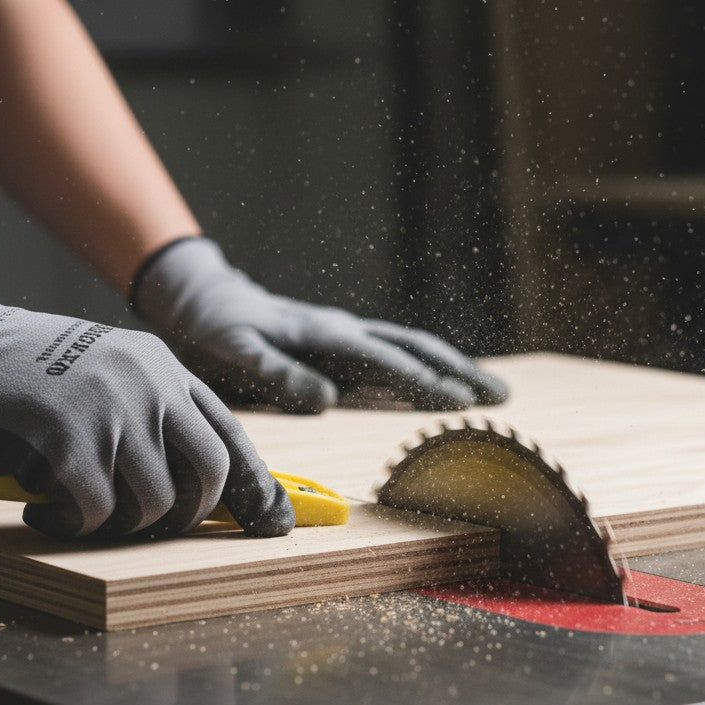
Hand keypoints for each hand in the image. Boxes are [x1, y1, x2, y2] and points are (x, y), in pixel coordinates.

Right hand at [0, 255, 293, 538]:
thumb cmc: (25, 372)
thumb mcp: (105, 369)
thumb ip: (151, 409)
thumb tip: (195, 480)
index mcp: (162, 367)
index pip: (229, 431)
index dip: (252, 482)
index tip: (268, 519)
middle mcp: (148, 384)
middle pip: (209, 471)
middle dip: (191, 513)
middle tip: (155, 523)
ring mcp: (111, 410)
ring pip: (154, 501)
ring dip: (123, 523)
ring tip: (85, 511)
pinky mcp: (68, 441)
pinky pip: (98, 512)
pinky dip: (75, 525)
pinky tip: (46, 512)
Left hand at [131, 238, 509, 413]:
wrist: (203, 300)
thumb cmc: (214, 330)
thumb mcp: (233, 353)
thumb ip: (277, 374)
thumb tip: (328, 400)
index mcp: (326, 335)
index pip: (388, 362)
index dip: (426, 383)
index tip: (462, 404)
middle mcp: (345, 332)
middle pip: (415, 349)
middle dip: (460, 372)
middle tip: (502, 398)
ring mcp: (346, 338)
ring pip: (411, 350)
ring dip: (452, 370)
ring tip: (490, 393)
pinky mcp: (341, 347)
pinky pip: (393, 358)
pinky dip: (425, 372)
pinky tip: (442, 387)